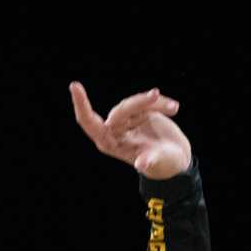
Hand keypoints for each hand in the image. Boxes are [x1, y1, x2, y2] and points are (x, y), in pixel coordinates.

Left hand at [69, 82, 191, 179]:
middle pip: (119, 110)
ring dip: (153, 102)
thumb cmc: (164, 165)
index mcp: (110, 143)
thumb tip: (141, 165)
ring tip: (173, 108)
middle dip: (139, 102)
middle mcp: (115, 130)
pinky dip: (161, 103)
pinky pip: (146, 101)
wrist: (176, 159)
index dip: (81, 104)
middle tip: (156, 97)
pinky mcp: (139, 112)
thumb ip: (149, 161)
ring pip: (133, 102)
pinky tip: (174, 109)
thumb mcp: (158, 163)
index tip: (75, 86)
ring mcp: (126, 120)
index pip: (89, 122)